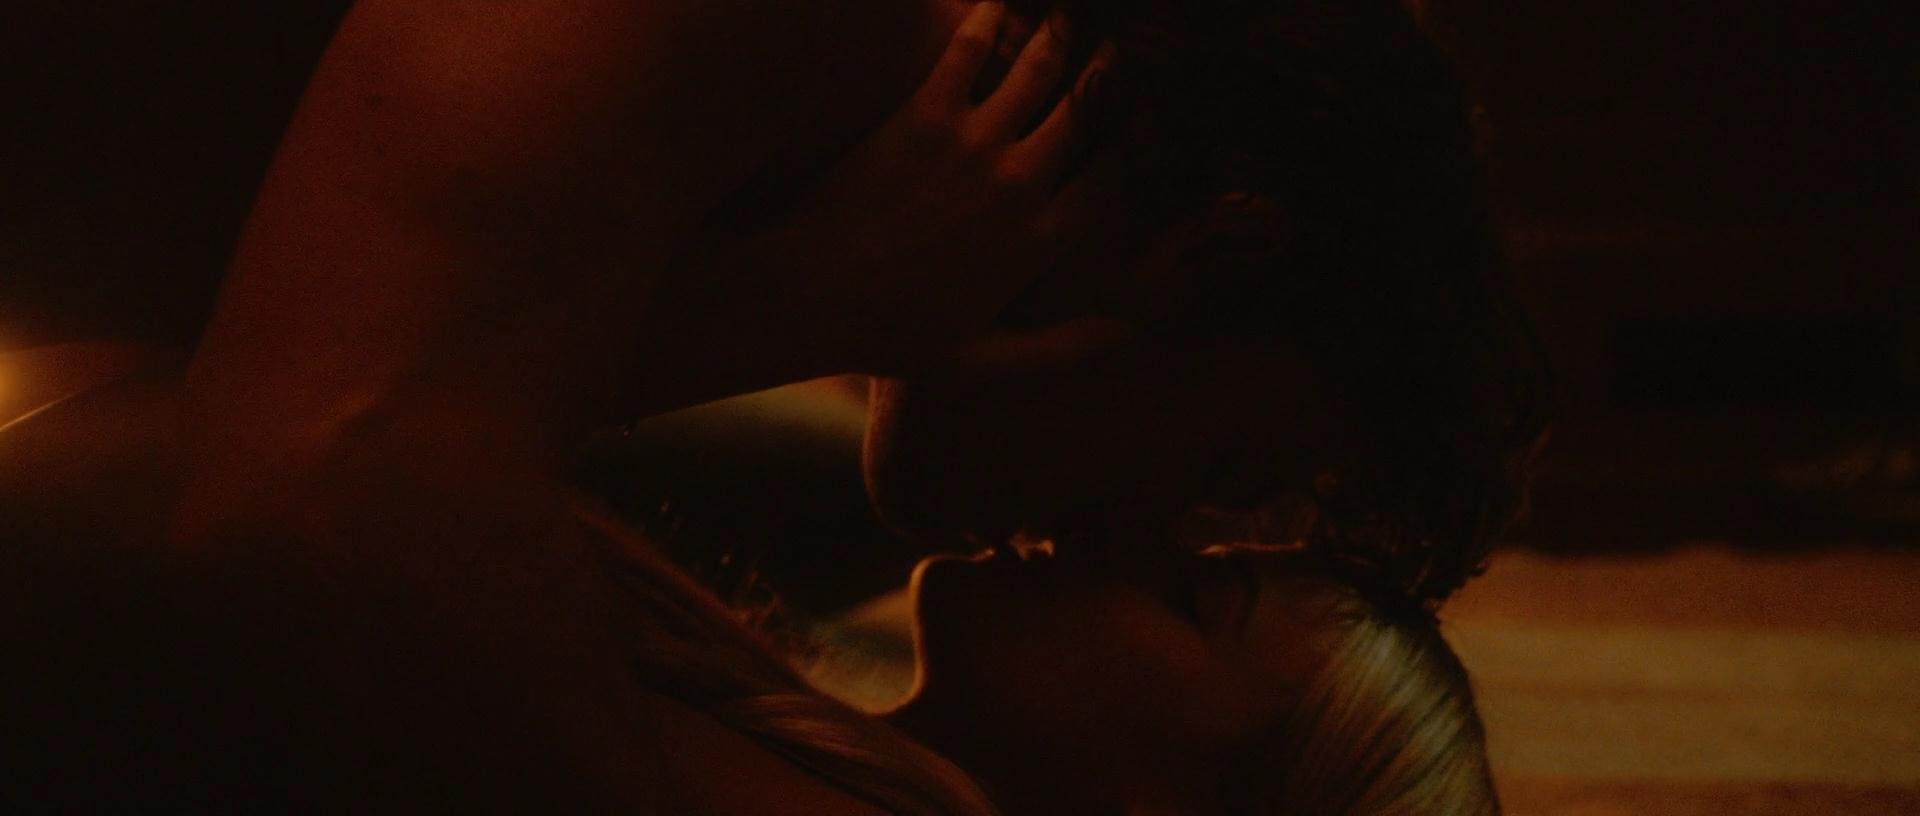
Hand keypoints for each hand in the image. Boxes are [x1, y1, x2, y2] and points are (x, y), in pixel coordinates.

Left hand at [671, 3, 1127, 381]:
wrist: (810, 297)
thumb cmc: (891, 335)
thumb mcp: (982, 360)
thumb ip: (1061, 348)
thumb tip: (1127, 337)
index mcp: (1038, 241)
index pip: (1118, 177)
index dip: (1143, 143)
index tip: (1153, 122)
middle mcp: (1019, 184)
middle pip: (1093, 111)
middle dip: (1117, 74)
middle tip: (1126, 50)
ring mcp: (973, 143)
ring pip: (1042, 68)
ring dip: (1066, 34)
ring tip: (1075, 15)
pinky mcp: (924, 113)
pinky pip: (969, 49)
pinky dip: (988, 15)